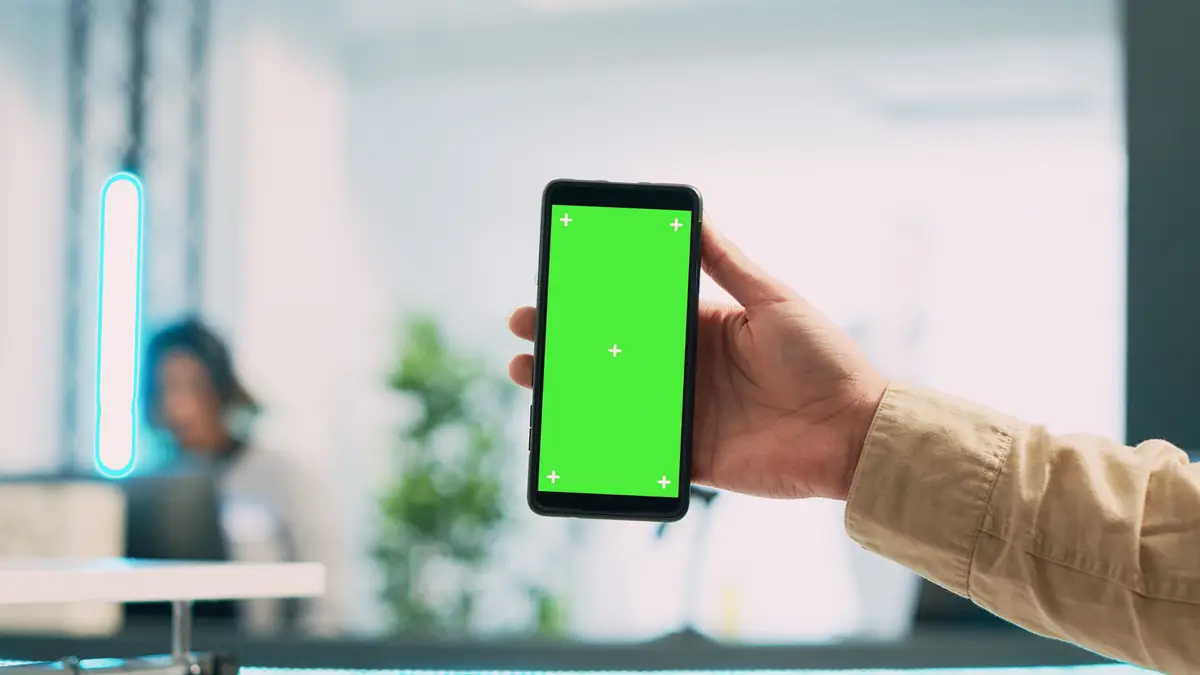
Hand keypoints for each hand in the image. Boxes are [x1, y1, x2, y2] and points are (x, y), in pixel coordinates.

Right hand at [507, 219, 887, 499]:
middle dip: (563, 345)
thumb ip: (727, 262)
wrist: (853, 432)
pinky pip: (634, 453)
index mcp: (701, 326)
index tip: (551, 291)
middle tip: (526, 334)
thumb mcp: (773, 298)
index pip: (632, 311)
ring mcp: (683, 414)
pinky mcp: (688, 457)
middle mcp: (685, 369)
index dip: (590, 303)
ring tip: (530, 378)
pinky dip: (597, 446)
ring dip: (568, 392)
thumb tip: (693, 213)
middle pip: (610, 355)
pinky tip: (563, 436)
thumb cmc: (823, 358)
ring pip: (611, 401)